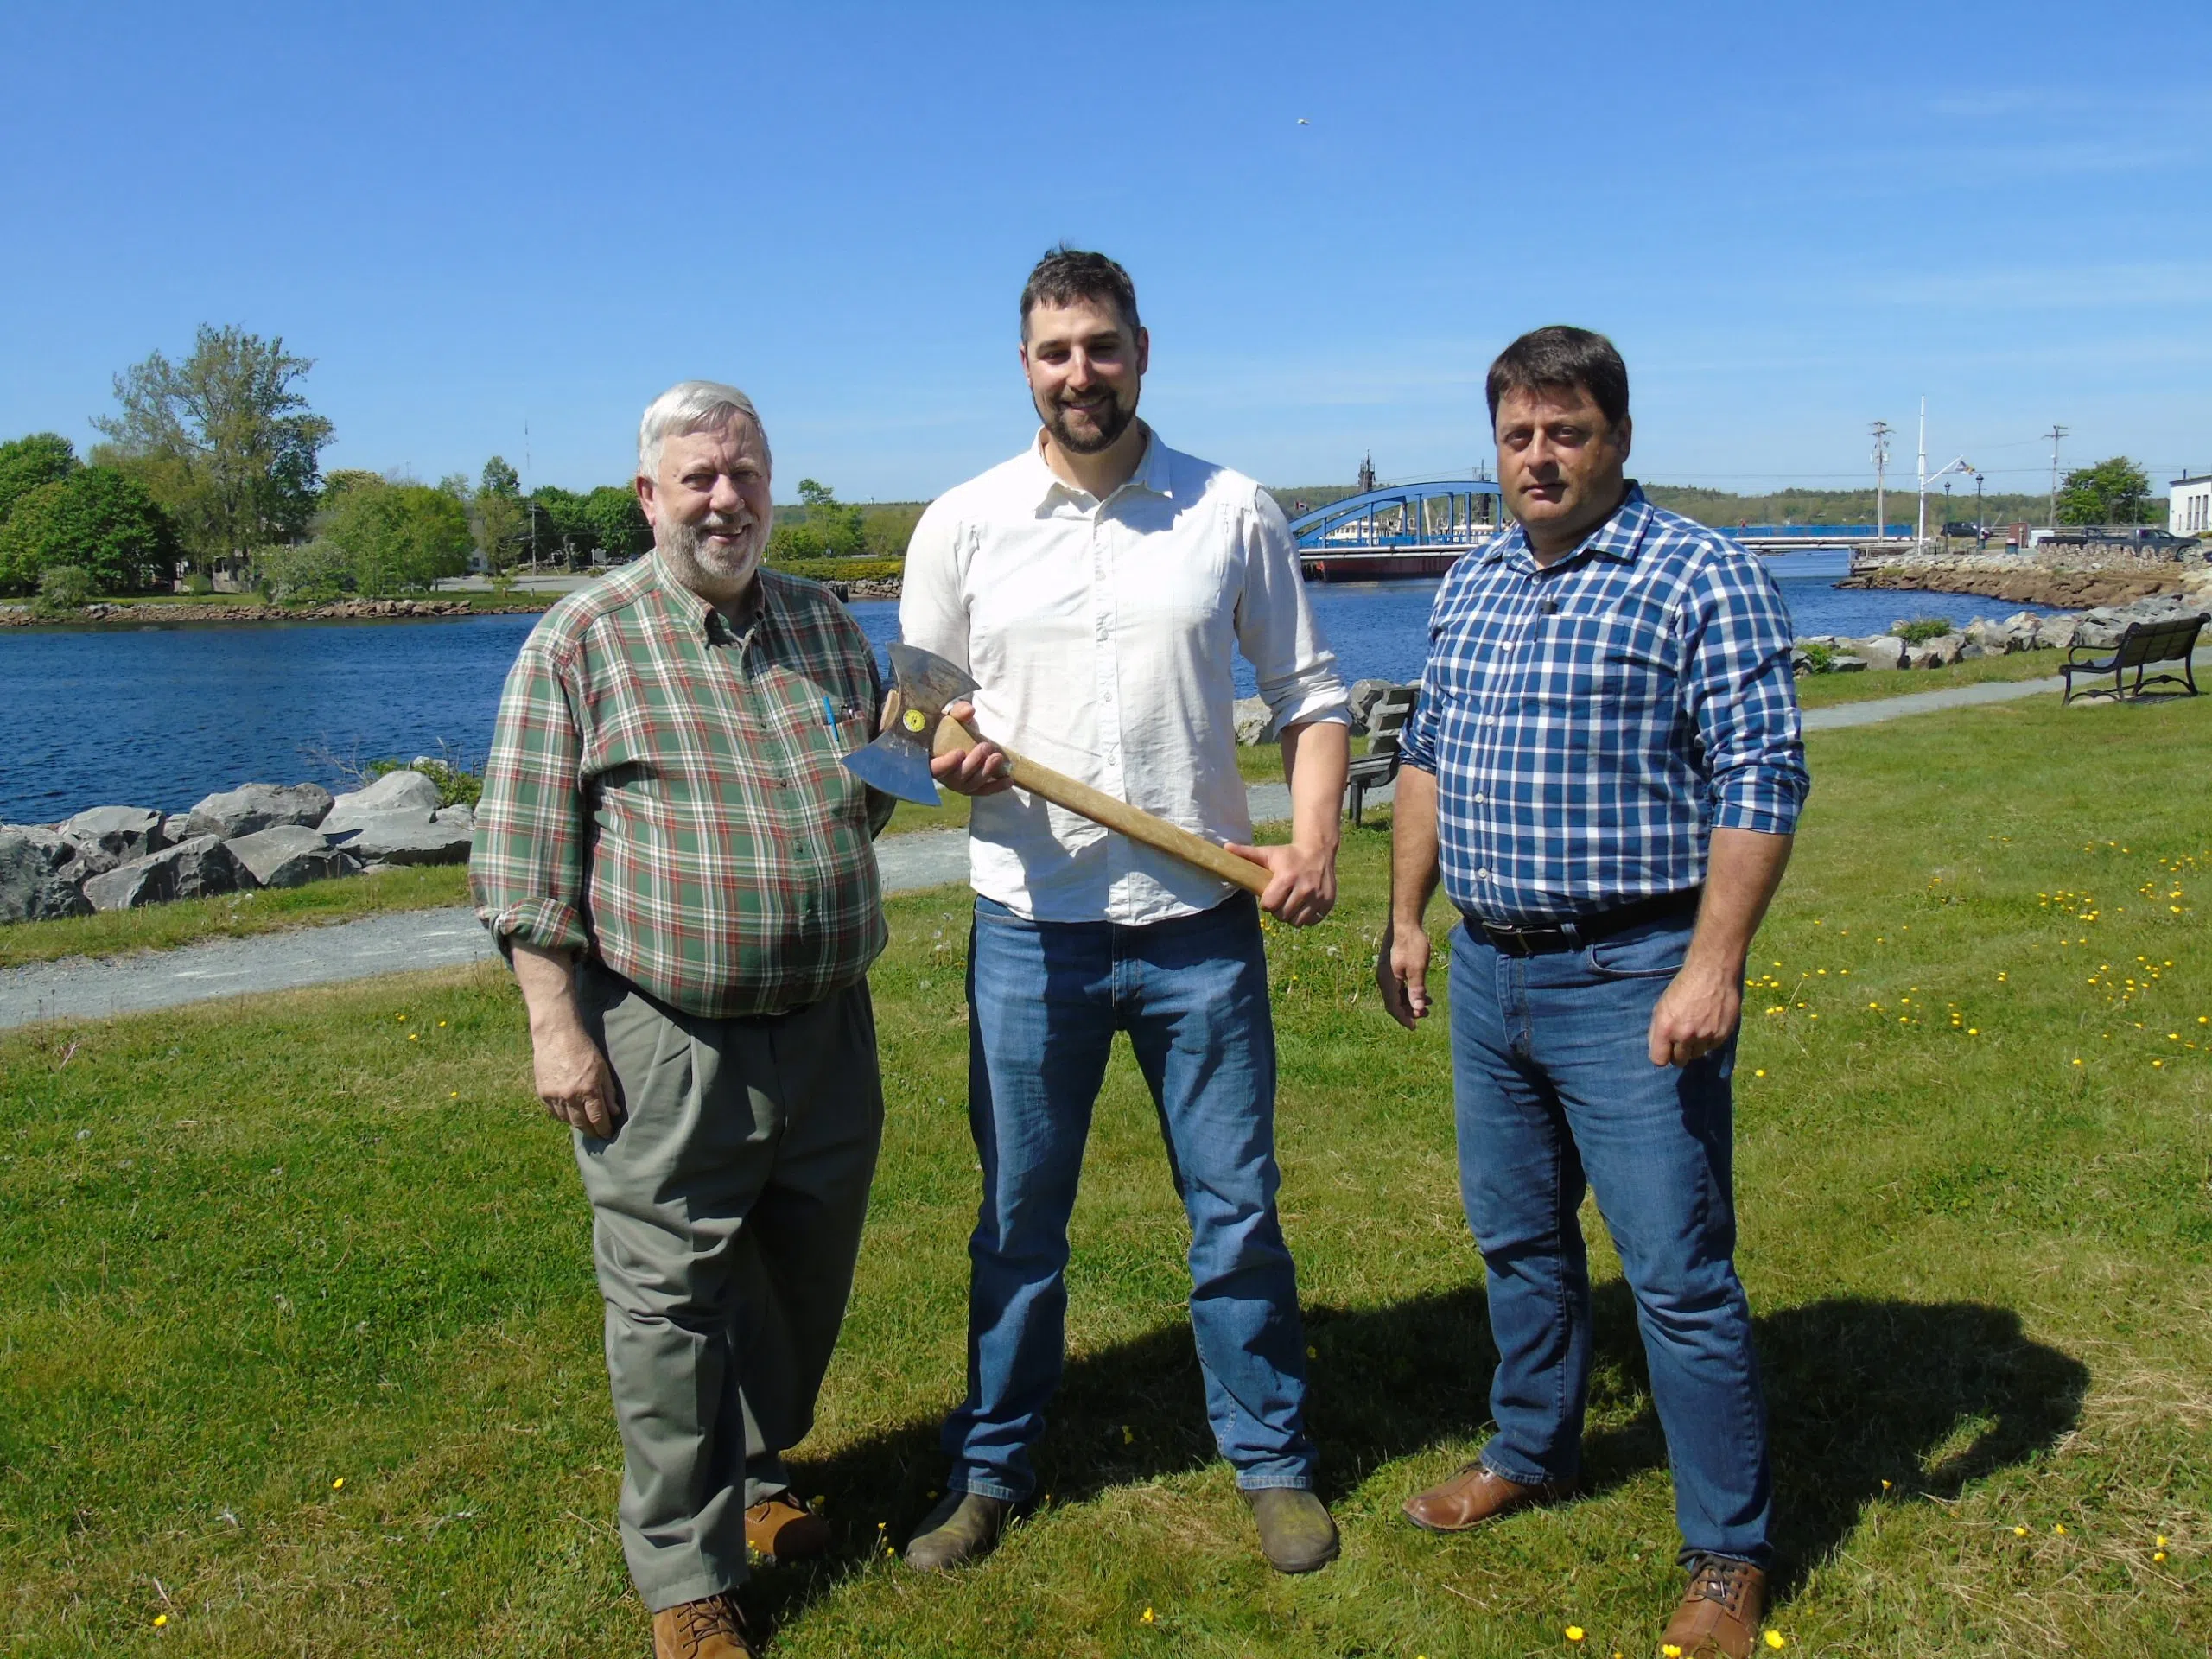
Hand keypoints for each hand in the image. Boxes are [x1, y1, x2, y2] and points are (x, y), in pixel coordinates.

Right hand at [530, 1016, 623, 1135]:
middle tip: (597, 1134)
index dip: (604, 1129)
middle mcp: (570, 1096)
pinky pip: (554, 1113)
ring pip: (567, 1121)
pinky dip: (563, 1117)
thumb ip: (608, 1092)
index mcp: (588, 1089)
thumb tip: (614, 1112)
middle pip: (582, 1124)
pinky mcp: (542, 1093)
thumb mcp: (602, 1068)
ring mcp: (554, 1096)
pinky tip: (570, 1115)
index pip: (598, 1119)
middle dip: (591, 1131)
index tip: (607, 1134)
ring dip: (577, 1125)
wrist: (556, 1035)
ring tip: (585, 1125)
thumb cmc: (583, 1049)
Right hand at [927, 699, 1015, 796]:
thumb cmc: (951, 727)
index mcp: (931, 760)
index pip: (934, 768)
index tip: (959, 752)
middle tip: (985, 746)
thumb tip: (969, 711)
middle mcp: (944, 777)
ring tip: (998, 757)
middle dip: (973, 764)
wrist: (959, 737)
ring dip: (986, 772)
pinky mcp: (973, 787)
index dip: (946, 764)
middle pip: (957, 778)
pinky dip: (997, 786)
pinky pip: (984, 790)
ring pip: (972, 785)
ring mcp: (959, 784)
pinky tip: (1008, 780)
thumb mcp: (952, 717)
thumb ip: (958, 712)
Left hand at [1226, 838, 1335, 926]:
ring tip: (1291, 902)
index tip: (1269, 896)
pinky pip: (1311, 921)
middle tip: (1281, 899)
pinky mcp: (1328, 903)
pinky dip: (1306, 917)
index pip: (1270, 905)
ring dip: (1292, 915)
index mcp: (1287, 877)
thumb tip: (1225, 848)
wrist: (1318, 852)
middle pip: (1283, 915)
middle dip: (1279, 910)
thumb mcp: (1267, 853)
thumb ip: (1246, 853)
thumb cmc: (1288, 855)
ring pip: (1297, 922)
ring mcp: (1318, 897)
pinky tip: (1303, 905)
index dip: (1267, 903)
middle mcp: (1305, 888)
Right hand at [1376, 919, 1432, 1029]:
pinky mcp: (1391, 967)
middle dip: (1409, 1011)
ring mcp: (1386, 972)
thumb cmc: (1412, 944)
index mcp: (1388, 981)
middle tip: (1425, 1015)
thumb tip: (1418, 1009)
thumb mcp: (1418, 969)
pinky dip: (1408, 992)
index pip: (1393, 1007)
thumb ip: (1417, 990)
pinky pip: (1398, 986)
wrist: (1405, 923)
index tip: (1415, 1027)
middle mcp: (1383, 978)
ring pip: (1397, 994)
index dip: (1404, 1018)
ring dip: (1410, 1001)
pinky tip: (1422, 991)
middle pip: (1394, 1002)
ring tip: (1428, 1004)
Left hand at [1647, 957, 1743, 1066]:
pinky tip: (1709, 1023)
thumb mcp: (1661, 1006)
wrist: (1712, 972)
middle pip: (1679, 1061)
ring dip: (1695, 1046)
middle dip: (1679, 1053)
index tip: (1666, 1050)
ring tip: (1697, 1028)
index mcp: (1665, 1028)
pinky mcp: (1722, 1034)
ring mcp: (1705, 1036)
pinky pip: (1712, 1046)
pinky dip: (1710, 1039)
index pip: (1659, 1060)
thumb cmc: (1683, 987)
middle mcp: (1685, 1035)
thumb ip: (1658, 1030)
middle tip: (1682, 1041)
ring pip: (1697, 1054)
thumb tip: (1659, 1049)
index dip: (1662, 1055)